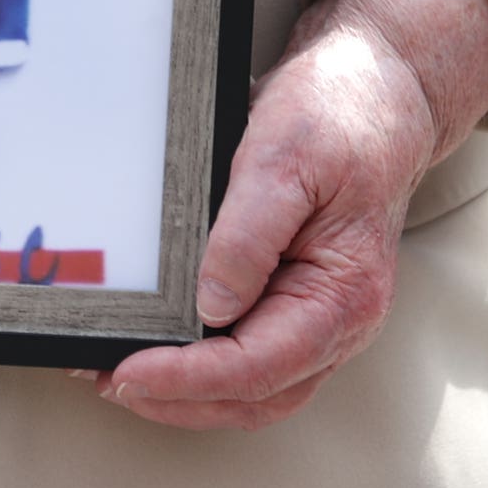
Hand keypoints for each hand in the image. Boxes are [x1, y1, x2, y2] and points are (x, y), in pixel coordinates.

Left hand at [93, 0, 487, 430]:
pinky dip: (201, 366)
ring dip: (186, 395)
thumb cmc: (343, 115)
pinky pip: (249, 356)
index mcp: (344, 295)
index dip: (188, 380)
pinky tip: (159, 346)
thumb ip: (248, 234)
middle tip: (108, 381)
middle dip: (178, 401)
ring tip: (119, 375)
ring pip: (252, 389)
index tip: (128, 372)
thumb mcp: (286, 156)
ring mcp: (318, 315)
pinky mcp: (295, 300)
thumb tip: (212, 305)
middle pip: (254, 396)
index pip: (259, 367)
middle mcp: (339, 321)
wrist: (380, 87)